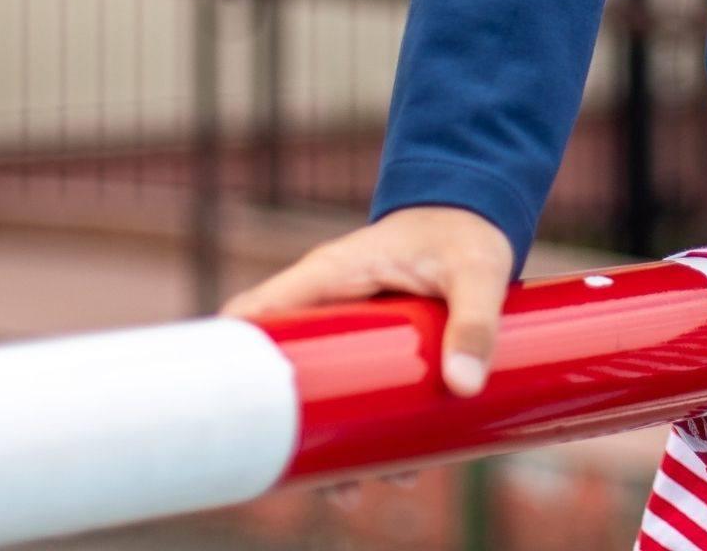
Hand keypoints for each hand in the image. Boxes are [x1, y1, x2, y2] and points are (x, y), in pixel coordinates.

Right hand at [216, 204, 516, 508]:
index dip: (229, 362)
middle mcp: (326, 306)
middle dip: (287, 431)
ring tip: (354, 493)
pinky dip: (362, 436)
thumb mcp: (477, 269)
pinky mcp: (369, 350)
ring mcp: (345, 332)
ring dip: (330, 446)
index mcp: (330, 275)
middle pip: (280, 372)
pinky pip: (349, 395)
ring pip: (316, 395)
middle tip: (306, 479)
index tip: (227, 415)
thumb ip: (476, 321)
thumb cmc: (466, 232)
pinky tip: (392, 474)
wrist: (478, 214)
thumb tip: (465, 386)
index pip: (255, 315)